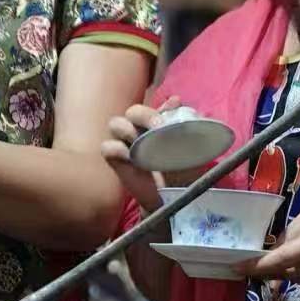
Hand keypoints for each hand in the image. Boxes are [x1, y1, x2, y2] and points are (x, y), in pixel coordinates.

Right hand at [100, 95, 205, 212]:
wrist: (172, 197)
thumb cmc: (182, 170)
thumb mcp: (192, 149)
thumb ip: (187, 126)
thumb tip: (180, 103)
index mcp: (160, 124)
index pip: (159, 107)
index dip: (165, 106)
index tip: (175, 107)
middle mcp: (141, 129)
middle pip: (134, 111)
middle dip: (145, 115)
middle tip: (159, 126)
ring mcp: (126, 143)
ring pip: (116, 124)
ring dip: (127, 128)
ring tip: (140, 141)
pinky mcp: (116, 160)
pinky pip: (107, 147)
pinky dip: (116, 148)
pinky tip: (129, 156)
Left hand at [236, 202, 299, 285]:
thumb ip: (294, 228)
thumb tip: (277, 245)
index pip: (280, 259)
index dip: (257, 266)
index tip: (238, 267)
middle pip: (281, 272)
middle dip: (263, 268)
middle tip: (245, 262)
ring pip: (290, 277)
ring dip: (278, 269)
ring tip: (271, 256)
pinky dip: (293, 271)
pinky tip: (294, 260)